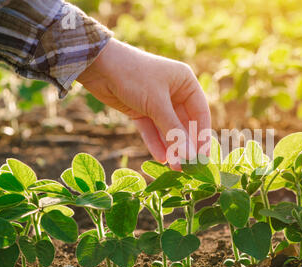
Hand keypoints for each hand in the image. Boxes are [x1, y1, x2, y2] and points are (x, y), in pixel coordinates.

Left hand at [77, 38, 210, 169]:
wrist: (98, 65)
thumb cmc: (134, 75)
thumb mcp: (157, 104)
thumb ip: (174, 130)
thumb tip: (190, 156)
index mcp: (185, 83)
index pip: (200, 113)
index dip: (203, 135)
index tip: (204, 156)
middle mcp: (174, 92)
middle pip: (184, 124)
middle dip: (185, 145)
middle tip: (189, 166)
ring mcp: (157, 102)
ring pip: (167, 129)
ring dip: (171, 147)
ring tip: (175, 167)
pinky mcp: (141, 110)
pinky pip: (152, 130)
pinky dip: (155, 143)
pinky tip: (161, 158)